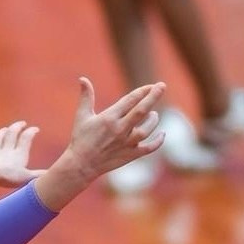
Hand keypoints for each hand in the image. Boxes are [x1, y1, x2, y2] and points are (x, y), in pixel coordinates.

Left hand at [0, 120, 41, 188]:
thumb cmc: (9, 177)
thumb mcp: (27, 178)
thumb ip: (38, 175)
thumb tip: (51, 174)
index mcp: (19, 154)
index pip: (26, 139)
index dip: (31, 132)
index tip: (35, 129)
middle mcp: (7, 151)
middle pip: (12, 134)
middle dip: (17, 127)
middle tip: (22, 123)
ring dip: (1, 133)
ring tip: (5, 128)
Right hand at [34, 78, 165, 210]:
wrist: (81, 165)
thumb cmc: (81, 139)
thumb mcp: (82, 116)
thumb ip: (86, 97)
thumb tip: (83, 79)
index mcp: (108, 118)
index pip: (130, 100)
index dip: (143, 91)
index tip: (151, 85)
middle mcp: (119, 130)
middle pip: (141, 110)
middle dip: (153, 96)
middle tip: (162, 86)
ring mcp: (125, 144)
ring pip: (147, 129)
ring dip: (153, 119)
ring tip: (153, 114)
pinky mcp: (130, 155)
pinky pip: (148, 148)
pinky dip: (158, 141)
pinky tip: (162, 134)